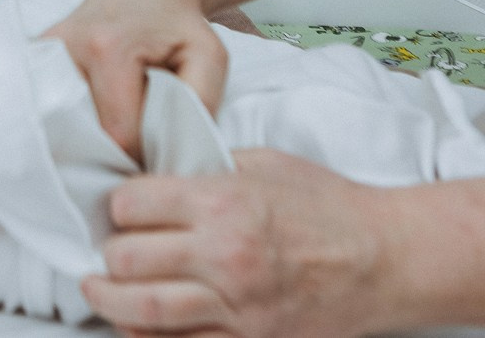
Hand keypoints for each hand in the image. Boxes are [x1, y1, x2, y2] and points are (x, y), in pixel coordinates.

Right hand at [50, 0, 228, 154]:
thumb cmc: (179, 22)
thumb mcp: (210, 57)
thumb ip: (201, 103)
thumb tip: (174, 153)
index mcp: (107, 49)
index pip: (120, 134)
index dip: (145, 152)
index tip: (161, 147)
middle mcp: (64, 49)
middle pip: (87, 133)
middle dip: (116, 149)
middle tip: (142, 139)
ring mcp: (43, 53)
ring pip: (66, 125)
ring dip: (94, 136)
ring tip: (121, 122)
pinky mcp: (36, 57)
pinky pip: (52, 108)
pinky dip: (75, 120)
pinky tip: (96, 113)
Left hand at [82, 152, 390, 337]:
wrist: (385, 259)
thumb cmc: (330, 207)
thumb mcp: (266, 164)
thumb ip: (210, 168)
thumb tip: (163, 174)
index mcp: (224, 202)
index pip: (134, 204)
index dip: (119, 205)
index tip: (120, 209)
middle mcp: (224, 254)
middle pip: (127, 259)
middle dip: (108, 254)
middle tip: (105, 251)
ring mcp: (237, 305)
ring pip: (143, 310)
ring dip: (110, 301)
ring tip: (99, 290)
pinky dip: (149, 336)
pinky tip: (136, 324)